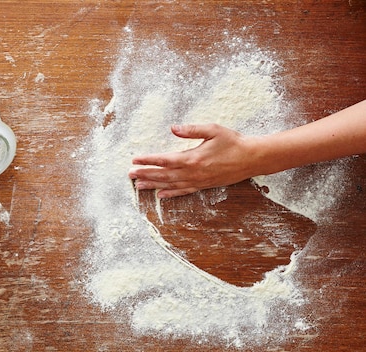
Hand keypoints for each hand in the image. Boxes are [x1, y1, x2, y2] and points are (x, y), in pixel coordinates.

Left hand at [128, 124, 257, 197]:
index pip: (164, 160)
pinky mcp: (203, 186)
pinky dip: (170, 194)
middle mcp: (192, 172)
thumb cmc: (233, 142)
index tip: (134, 160)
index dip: (148, 160)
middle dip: (145, 174)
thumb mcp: (213, 130)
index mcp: (192, 158)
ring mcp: (197, 181)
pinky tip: (160, 195)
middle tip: (129, 175)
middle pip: (163, 174)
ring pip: (170, 185)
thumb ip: (192, 129)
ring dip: (153, 185)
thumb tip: (174, 128)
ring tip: (138, 186)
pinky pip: (183, 191)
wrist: (252, 158)